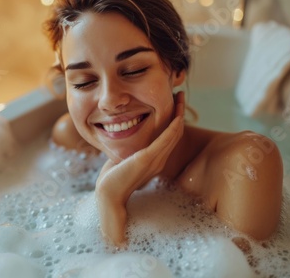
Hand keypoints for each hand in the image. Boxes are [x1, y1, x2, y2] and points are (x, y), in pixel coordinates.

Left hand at [95, 92, 185, 246]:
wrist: (109, 195)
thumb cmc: (112, 179)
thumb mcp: (124, 160)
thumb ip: (129, 149)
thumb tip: (124, 138)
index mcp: (156, 160)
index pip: (169, 137)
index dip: (174, 119)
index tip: (173, 103)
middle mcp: (160, 160)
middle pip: (176, 132)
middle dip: (179, 111)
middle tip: (180, 95)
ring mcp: (156, 161)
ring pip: (174, 134)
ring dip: (179, 114)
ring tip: (180, 98)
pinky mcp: (148, 159)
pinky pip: (165, 140)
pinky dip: (172, 127)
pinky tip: (177, 116)